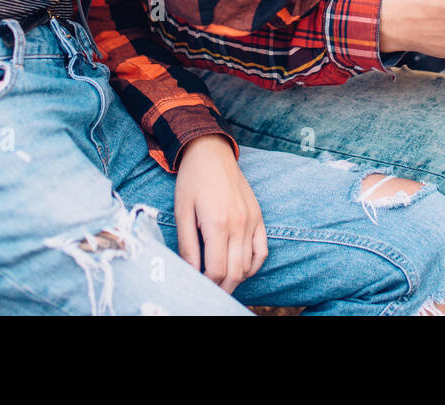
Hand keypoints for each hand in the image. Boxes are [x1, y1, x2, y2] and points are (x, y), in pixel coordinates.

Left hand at [174, 135, 267, 292]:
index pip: (216, 270)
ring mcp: (252, 221)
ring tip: (220, 280)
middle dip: (221, 288)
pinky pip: (262, 251)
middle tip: (208, 291)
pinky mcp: (259, 217)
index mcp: (217, 224)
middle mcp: (239, 224)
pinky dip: (253, 265)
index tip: (196, 285)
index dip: (206, 284)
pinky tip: (240, 269)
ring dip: (235, 278)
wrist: (211, 152)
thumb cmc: (192, 180)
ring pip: (249, 265)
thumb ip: (187, 245)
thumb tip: (189, 272)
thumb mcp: (182, 212)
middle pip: (235, 273)